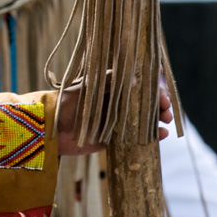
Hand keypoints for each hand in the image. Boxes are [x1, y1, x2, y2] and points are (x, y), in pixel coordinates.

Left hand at [56, 77, 172, 155]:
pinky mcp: (113, 138)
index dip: (151, 85)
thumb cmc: (67, 102)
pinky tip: (161, 135)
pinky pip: (135, 137)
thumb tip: (136, 78)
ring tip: (166, 120)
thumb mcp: (89, 89)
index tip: (162, 89)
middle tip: (166, 108)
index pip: (136, 82)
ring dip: (157, 118)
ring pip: (142, 118)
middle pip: (143, 101)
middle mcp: (115, 102)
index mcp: (109, 86)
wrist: (50, 129)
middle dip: (158, 103)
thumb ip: (110, 83)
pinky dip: (150, 136)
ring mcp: (115, 120)